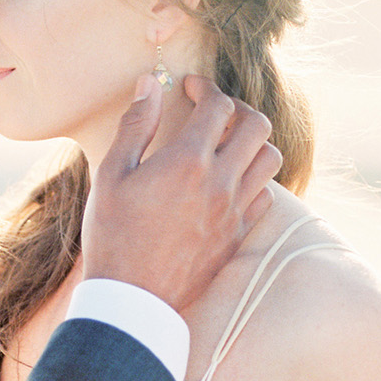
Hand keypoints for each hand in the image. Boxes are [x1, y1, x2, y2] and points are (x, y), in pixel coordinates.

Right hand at [81, 74, 281, 313]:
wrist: (132, 296)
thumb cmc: (112, 234)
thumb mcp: (111, 175)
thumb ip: (135, 126)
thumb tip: (149, 84)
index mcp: (187, 160)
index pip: (218, 105)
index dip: (205, 87)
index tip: (190, 87)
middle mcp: (220, 180)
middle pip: (257, 125)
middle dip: (238, 108)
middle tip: (215, 111)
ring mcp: (234, 209)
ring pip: (269, 158)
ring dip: (253, 142)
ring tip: (228, 144)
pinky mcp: (238, 234)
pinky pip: (265, 195)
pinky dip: (253, 179)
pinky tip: (229, 182)